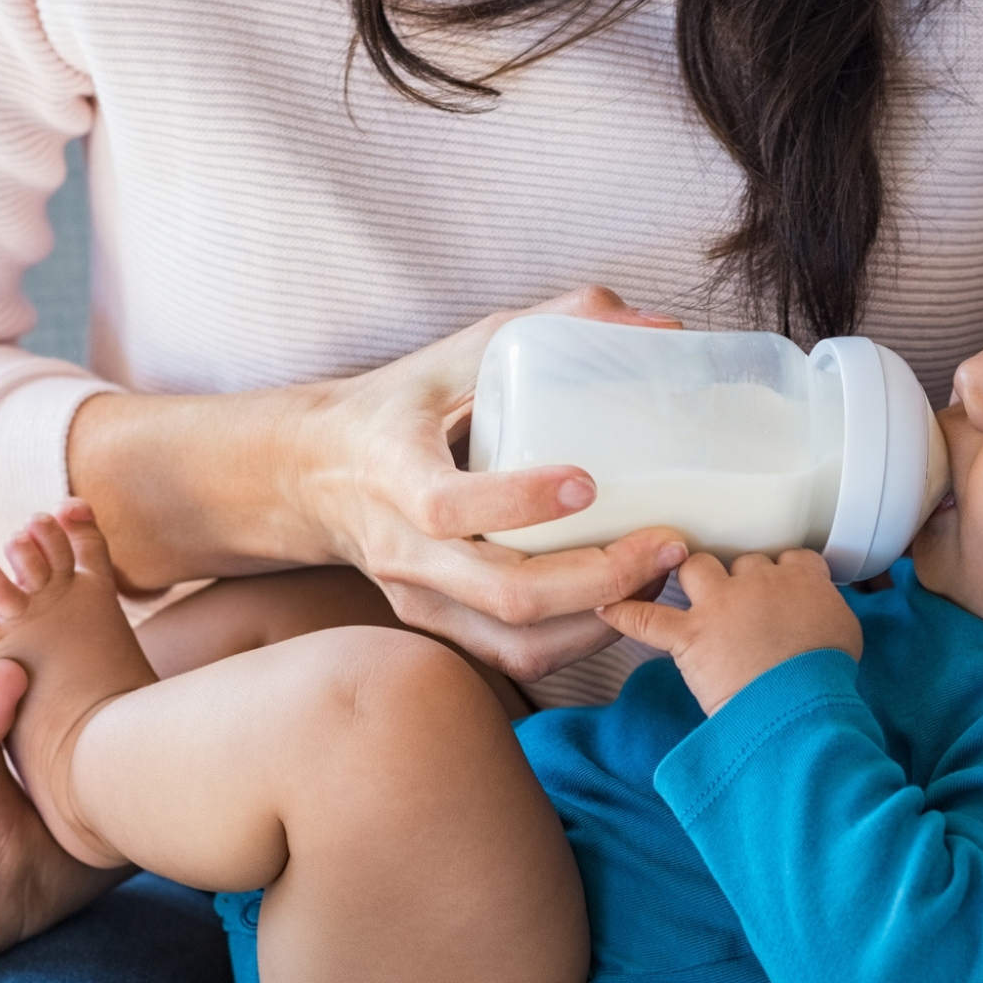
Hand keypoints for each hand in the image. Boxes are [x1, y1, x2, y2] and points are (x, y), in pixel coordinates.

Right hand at [73, 287, 692, 681]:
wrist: (314, 472)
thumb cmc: (402, 406)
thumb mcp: (462, 351)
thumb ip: (557, 325)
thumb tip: (662, 327)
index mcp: (394, 471)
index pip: (448, 506)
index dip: (520, 501)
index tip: (589, 484)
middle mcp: (404, 548)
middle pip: (504, 593)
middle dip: (599, 579)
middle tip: (668, 544)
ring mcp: (420, 597)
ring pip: (517, 641)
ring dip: (601, 620)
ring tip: (659, 577)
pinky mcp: (439, 625)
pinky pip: (516, 656)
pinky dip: (580, 641)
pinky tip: (626, 605)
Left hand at [598, 551, 861, 713]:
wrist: (800, 704)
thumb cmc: (827, 676)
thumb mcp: (846, 634)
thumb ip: (828, 612)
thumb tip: (819, 617)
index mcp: (801, 578)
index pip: (789, 557)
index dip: (781, 572)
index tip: (780, 587)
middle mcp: (758, 581)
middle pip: (741, 561)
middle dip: (738, 579)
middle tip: (739, 604)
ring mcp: (720, 605)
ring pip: (696, 567)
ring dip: (691, 576)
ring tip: (688, 589)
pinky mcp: (690, 635)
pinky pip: (646, 618)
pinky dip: (625, 614)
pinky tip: (608, 609)